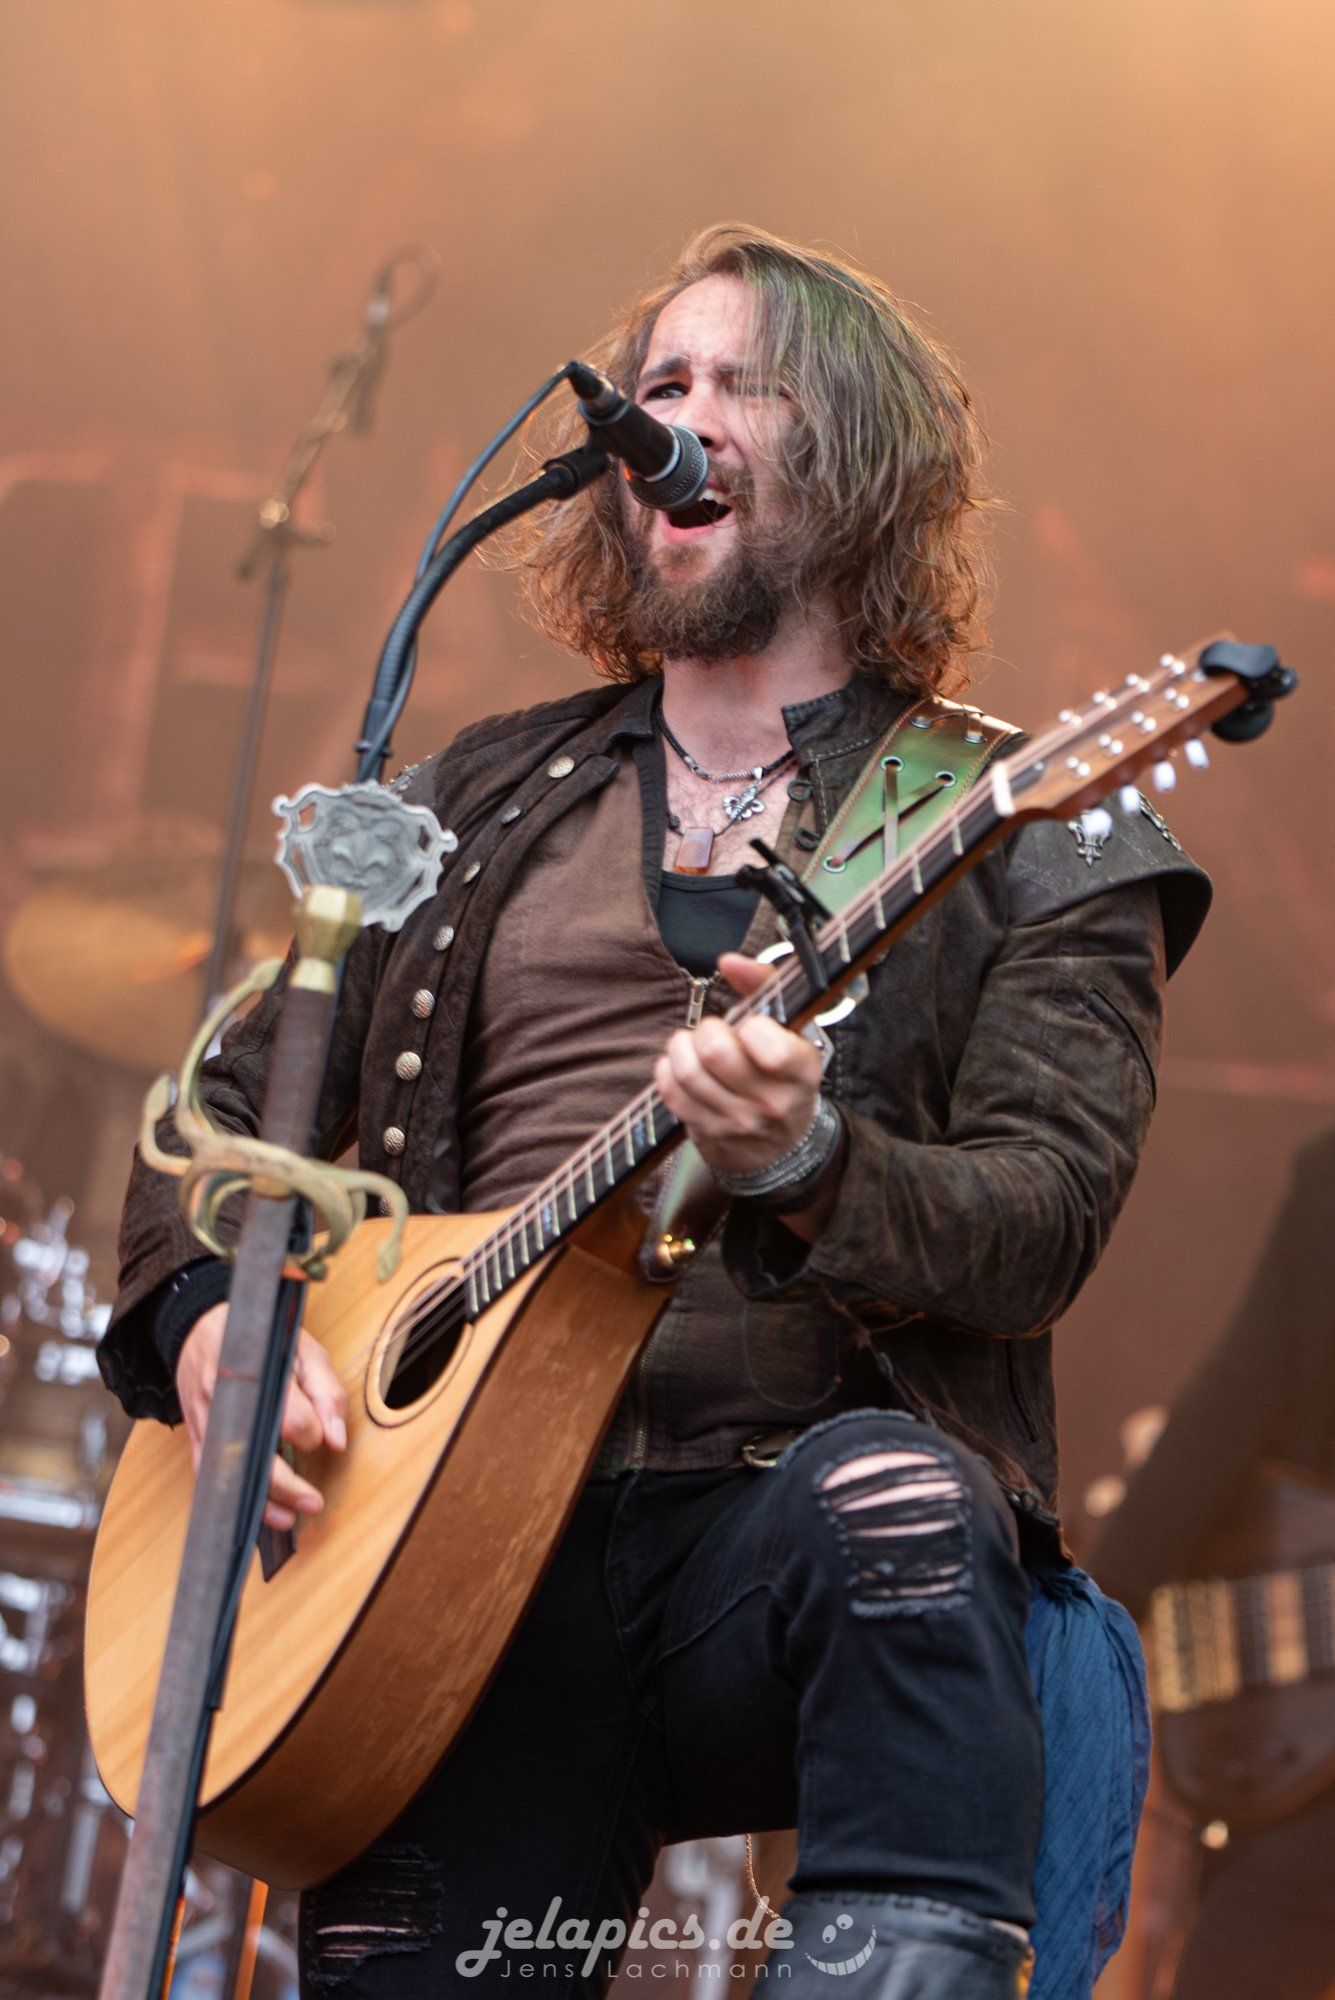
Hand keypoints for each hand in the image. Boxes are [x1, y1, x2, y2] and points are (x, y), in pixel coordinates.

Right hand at [176, 1303, 348, 1531]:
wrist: (203, 1327)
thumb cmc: (260, 1341)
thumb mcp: (303, 1351)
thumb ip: (326, 1392)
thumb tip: (337, 1441)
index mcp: (262, 1374)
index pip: (292, 1419)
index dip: (312, 1434)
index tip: (320, 1437)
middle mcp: (229, 1399)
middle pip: (256, 1455)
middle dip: (287, 1486)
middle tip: (312, 1503)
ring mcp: (207, 1419)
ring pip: (230, 1472)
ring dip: (258, 1501)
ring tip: (285, 1517)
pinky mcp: (194, 1433)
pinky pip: (208, 1473)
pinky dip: (229, 1494)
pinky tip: (251, 1508)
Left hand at [653, 951, 822, 1176]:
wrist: (782, 1146)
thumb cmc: (783, 1074)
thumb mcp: (791, 1030)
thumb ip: (764, 985)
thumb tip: (729, 961)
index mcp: (801, 1071)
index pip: (772, 1050)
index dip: (751, 1027)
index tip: (750, 1026)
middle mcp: (772, 1102)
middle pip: (716, 1054)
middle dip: (706, 1031)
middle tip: (712, 1032)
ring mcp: (738, 1122)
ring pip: (689, 1073)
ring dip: (681, 1048)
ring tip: (691, 1045)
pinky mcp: (707, 1133)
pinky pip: (672, 1094)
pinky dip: (668, 1070)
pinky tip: (679, 1065)